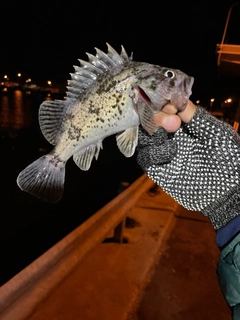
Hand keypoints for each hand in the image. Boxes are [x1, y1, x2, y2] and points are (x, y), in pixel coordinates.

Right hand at [137, 104, 239, 230]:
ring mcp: (163, 152)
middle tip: (172, 122)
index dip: (164, 103)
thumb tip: (177, 99)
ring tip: (169, 133)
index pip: (165, 108)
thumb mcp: (216, 133)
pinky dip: (154, 151)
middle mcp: (171, 136)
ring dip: (153, 131)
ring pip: (144, 136)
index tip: (171, 105)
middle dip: (158, 116)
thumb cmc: (227, 159)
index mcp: (186, 125)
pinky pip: (145, 156)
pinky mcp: (157, 169)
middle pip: (150, 119)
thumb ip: (196, 117)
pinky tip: (170, 152)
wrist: (226, 191)